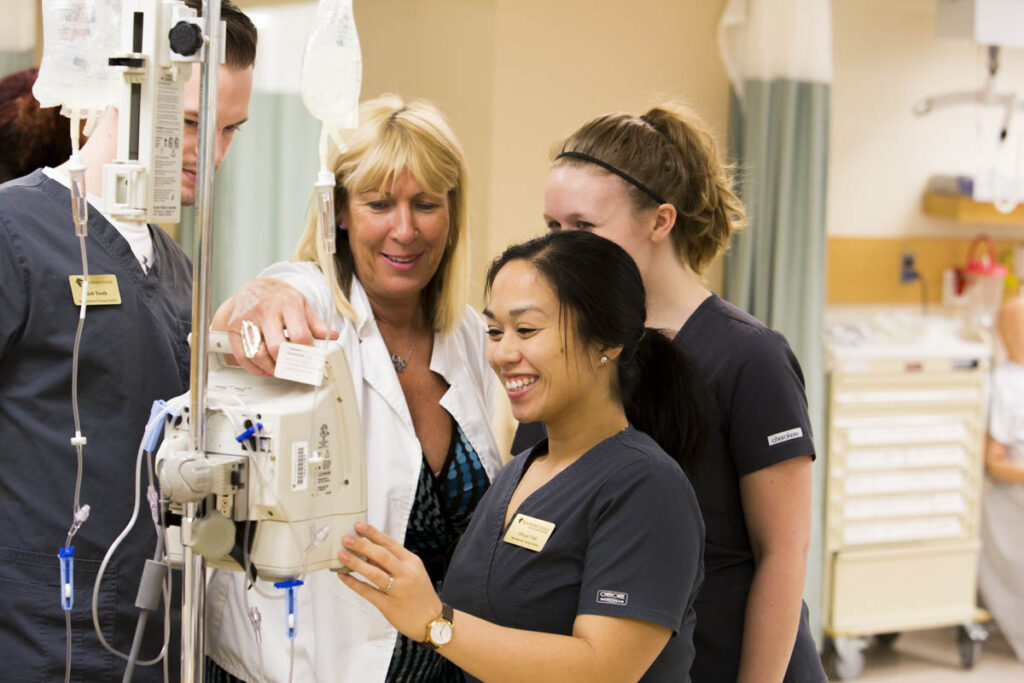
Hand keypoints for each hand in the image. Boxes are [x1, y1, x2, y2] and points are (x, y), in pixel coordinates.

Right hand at [212, 277, 337, 376]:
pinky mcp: (234, 328)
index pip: (300, 335)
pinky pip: (242, 355)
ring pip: (258, 354)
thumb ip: (315, 323)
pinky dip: (254, 368)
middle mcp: (266, 310)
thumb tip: (332, 336)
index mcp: (287, 303)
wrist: (253, 287)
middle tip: (294, 371)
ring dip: (271, 369)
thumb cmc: (279, 298)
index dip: (307, 353)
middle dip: (287, 365)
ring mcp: (247, 319)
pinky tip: (263, 369)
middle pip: (277, 347)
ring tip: (279, 371)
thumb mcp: (301, 304)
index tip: (310, 362)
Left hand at [337, 522, 441, 641]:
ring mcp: (398, 590)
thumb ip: (393, 562)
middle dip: (362, 545)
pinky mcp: (388, 605)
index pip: (390, 543)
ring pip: (374, 573)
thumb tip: (367, 553)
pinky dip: (354, 583)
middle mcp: (406, 574)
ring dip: (356, 563)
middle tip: (346, 538)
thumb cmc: (420, 594)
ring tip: (341, 554)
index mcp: (412, 562)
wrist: (432, 621)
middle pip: (381, 555)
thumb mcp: (412, 573)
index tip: (359, 525)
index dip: (373, 534)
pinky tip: (343, 577)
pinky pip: (368, 592)